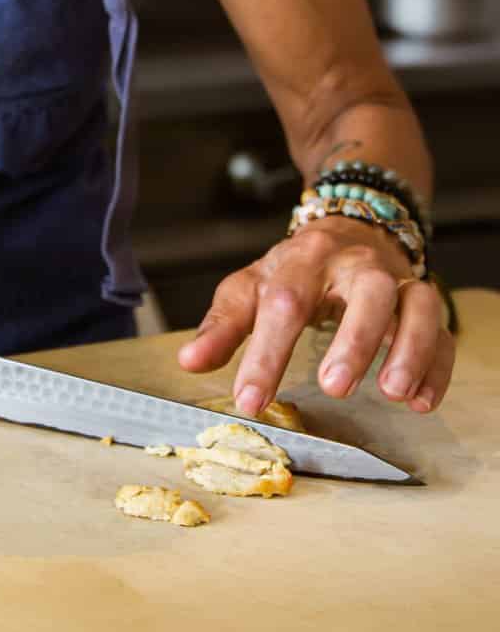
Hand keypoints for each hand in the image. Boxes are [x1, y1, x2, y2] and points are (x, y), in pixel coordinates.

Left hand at [176, 216, 454, 415]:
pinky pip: (442, 332)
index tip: (250, 400)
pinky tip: (421, 401)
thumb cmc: (294, 270)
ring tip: (393, 392)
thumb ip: (224, 325)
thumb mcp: (252, 287)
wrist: (347, 230)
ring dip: (409, 349)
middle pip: (367, 291)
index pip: (284, 302)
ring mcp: (397, 282)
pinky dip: (437, 366)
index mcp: (305, 258)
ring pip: (417, 305)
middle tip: (334, 387)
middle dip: (354, 339)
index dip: (266, 354)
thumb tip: (189, 361)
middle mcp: (356, 265)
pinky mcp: (423, 302)